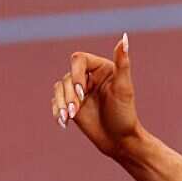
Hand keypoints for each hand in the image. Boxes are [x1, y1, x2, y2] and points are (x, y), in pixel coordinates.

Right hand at [51, 33, 142, 156]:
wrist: (120, 141)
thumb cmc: (125, 115)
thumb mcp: (124, 89)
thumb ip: (123, 63)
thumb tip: (124, 38)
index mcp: (102, 68)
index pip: (78, 59)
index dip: (76, 74)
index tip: (82, 92)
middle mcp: (89, 77)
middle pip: (67, 76)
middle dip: (69, 95)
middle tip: (75, 111)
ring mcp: (80, 91)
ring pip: (59, 88)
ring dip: (61, 103)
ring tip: (68, 118)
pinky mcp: (72, 104)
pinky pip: (56, 101)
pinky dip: (57, 110)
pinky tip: (62, 122)